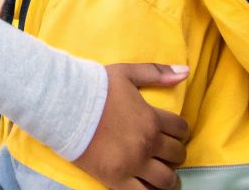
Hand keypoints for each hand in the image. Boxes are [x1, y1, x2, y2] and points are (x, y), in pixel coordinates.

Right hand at [71, 63, 189, 189]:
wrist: (63, 105)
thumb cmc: (94, 88)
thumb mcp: (126, 73)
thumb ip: (156, 73)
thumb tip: (185, 71)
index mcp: (151, 118)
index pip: (181, 129)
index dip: (180, 131)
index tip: (173, 133)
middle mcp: (147, 143)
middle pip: (177, 155)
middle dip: (175, 153)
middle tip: (166, 153)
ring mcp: (133, 164)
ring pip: (166, 180)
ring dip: (169, 177)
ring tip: (163, 175)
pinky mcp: (116, 179)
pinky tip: (148, 186)